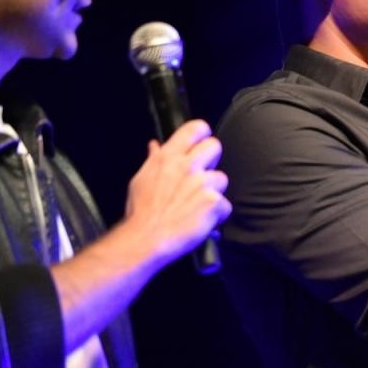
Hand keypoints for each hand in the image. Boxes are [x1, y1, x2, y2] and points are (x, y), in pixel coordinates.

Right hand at [123, 120, 230, 265]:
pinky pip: (225, 205)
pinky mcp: (213, 201)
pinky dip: (217, 215)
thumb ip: (154, 160)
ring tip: (197, 206)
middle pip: (214, 146)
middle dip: (212, 160)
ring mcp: (201, 183)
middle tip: (202, 177)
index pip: (193, 129)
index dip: (202, 134)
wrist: (147, 238)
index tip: (202, 141)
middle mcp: (186, 166)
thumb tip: (154, 145)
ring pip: (221, 178)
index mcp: (167, 158)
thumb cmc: (142, 214)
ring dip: (214, 192)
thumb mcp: (142, 180)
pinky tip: (202, 220)